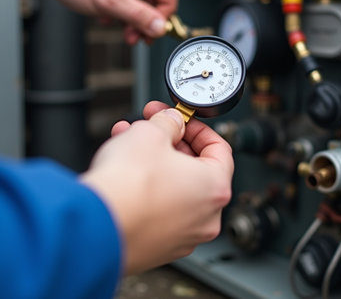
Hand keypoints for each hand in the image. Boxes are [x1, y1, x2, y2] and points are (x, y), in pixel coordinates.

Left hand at [0, 0, 178, 43]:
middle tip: (137, 36)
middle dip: (147, 20)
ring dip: (133, 19)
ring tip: (123, 31)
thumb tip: (160, 27)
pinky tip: (108, 18)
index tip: (154, 29)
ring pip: (140, 0)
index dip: (166, 13)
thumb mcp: (110, 2)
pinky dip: (121, 11)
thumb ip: (139, 16)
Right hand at [80, 101, 233, 273]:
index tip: (181, 120)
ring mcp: (181, 236)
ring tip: (129, 140)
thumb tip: (172, 120)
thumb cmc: (128, 187)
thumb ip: (169, 122)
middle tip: (153, 126)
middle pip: (194, 167)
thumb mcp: (152, 133)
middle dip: (169, 141)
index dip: (196, 128)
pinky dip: (145, 187)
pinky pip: (157, 208)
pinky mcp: (157, 247)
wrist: (94, 228)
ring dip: (153, 160)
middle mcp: (205, 217)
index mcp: (215, 188)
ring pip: (172, 186)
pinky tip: (123, 167)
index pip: (219, 148)